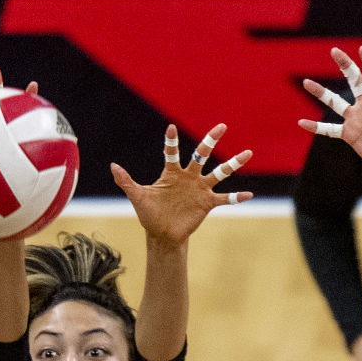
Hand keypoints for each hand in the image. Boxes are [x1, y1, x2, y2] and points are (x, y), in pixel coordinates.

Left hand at [111, 124, 252, 245]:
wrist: (162, 234)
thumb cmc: (149, 214)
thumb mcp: (137, 196)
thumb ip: (126, 181)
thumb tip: (112, 166)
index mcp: (172, 173)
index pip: (172, 152)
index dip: (171, 141)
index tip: (171, 128)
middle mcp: (189, 177)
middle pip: (201, 155)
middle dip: (210, 140)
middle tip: (222, 126)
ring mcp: (200, 189)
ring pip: (219, 172)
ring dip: (233, 163)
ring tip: (248, 152)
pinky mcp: (207, 203)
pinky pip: (225, 199)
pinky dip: (236, 197)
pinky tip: (249, 195)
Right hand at [300, 46, 361, 178]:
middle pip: (353, 81)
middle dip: (345, 65)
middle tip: (335, 51)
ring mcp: (355, 119)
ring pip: (335, 102)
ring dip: (321, 93)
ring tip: (306, 82)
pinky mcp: (349, 134)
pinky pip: (329, 129)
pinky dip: (316, 127)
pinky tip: (302, 123)